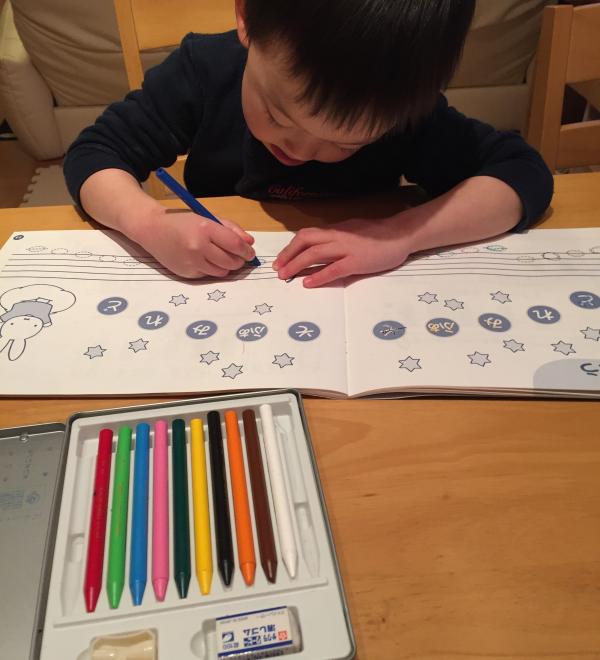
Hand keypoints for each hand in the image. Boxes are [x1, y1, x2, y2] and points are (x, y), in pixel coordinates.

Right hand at [136, 209, 255, 278]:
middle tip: (239, 257)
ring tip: (222, 257)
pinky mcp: (186, 274)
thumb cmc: (183, 221)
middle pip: (231, 262)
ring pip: (222, 272)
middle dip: (240, 261)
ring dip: (227, 267)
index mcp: (205, 228)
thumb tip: (250, 243)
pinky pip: (208, 275)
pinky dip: (212, 270)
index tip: (250, 253)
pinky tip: (204, 260)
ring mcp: (191, 262)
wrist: (152, 229)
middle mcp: (198, 247)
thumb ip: (231, 229)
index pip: (235, 245)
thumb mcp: (207, 218)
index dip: (247, 251)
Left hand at [272, 217, 412, 286]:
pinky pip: (333, 269)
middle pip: (305, 241)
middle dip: (288, 255)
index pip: (307, 235)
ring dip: (297, 265)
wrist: (401, 234)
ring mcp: (346, 248)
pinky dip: (318, 276)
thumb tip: (322, 246)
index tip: (281, 259)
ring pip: (315, 254)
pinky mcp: (356, 262)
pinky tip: (307, 283)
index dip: (291, 247)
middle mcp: (337, 236)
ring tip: (285, 277)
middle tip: (278, 269)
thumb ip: (337, 238)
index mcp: (335, 229)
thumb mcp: (353, 231)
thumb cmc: (379, 234)